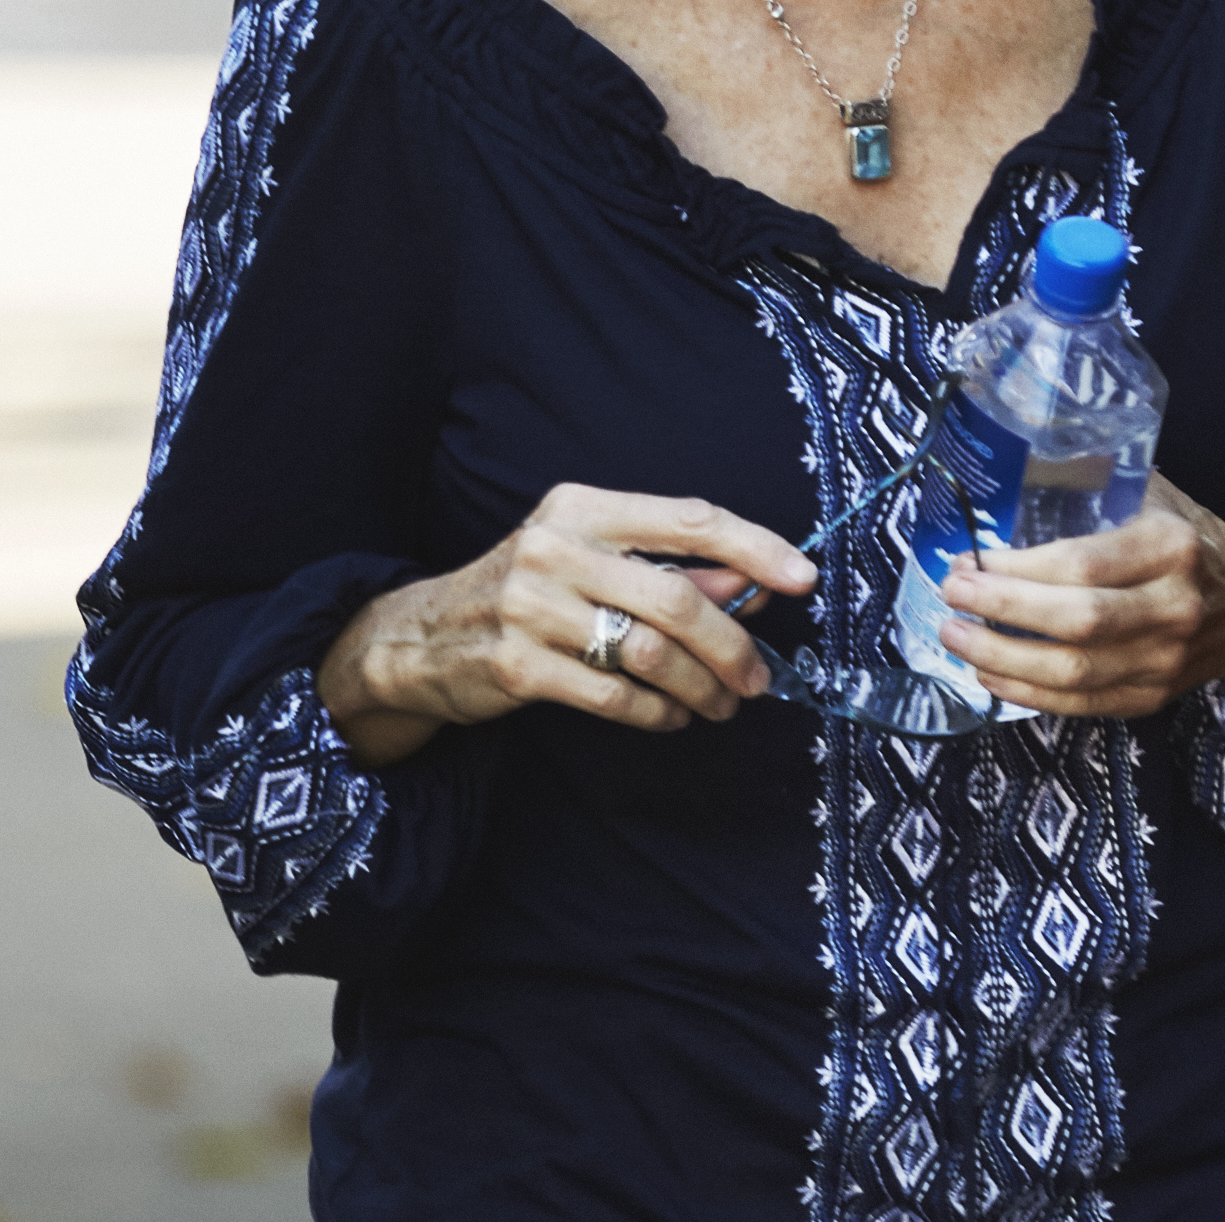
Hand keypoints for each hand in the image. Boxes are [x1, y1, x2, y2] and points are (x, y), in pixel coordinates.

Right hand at [314, 484, 814, 763]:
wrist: (422, 635)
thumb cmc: (527, 591)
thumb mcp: (589, 559)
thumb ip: (666, 569)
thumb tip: (751, 588)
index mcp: (581, 507)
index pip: (687, 517)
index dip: (753, 547)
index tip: (802, 576)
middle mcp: (554, 547)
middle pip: (676, 596)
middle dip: (732, 644)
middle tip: (760, 677)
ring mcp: (531, 607)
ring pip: (650, 653)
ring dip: (701, 687)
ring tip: (719, 704)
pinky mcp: (518, 667)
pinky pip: (614, 697)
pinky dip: (658, 714)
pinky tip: (671, 717)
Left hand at [940, 475, 1224, 718]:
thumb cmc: (1189, 538)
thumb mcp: (1153, 496)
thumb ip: (1093, 487)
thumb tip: (1006, 476)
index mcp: (1170, 547)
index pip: (1083, 564)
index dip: (1019, 570)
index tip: (971, 561)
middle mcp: (1173, 607)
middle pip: (1077, 623)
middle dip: (1003, 613)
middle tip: (951, 598)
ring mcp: (1166, 661)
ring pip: (1075, 674)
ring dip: (1004, 660)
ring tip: (956, 638)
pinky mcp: (1155, 697)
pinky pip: (1084, 705)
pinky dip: (1030, 695)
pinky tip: (991, 677)